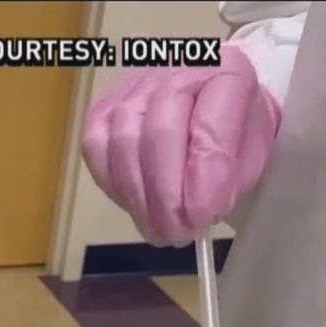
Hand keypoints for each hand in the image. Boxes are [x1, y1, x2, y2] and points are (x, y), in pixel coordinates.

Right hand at [81, 44, 280, 245]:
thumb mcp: (252, 150)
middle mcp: (172, 70)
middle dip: (165, 196)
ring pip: (121, 145)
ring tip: (158, 231)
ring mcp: (130, 88)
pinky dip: (114, 187)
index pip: (208, 127)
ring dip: (138, 198)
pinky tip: (135, 206)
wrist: (208, 99)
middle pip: (157, 136)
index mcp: (224, 70)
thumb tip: (197, 212)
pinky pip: (97, 152)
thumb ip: (229, 177)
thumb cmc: (233, 128)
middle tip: (177, 235)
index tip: (203, 218)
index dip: (203, 179)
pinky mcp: (101, 110)